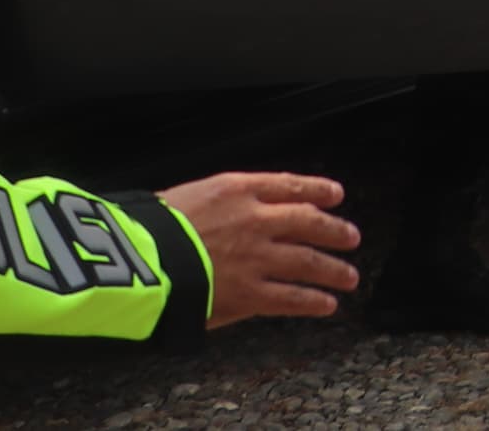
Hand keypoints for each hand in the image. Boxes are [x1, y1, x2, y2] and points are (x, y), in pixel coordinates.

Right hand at [158, 171, 358, 324]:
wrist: (137, 261)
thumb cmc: (147, 229)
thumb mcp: (183, 197)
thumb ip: (215, 204)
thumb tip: (227, 212)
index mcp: (236, 189)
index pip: (289, 185)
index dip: (317, 190)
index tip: (335, 194)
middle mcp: (255, 219)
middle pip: (308, 222)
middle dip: (334, 230)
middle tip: (351, 236)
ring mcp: (256, 257)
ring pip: (308, 261)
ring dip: (332, 270)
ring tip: (349, 276)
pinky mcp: (249, 292)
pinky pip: (290, 297)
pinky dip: (312, 301)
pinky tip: (327, 305)